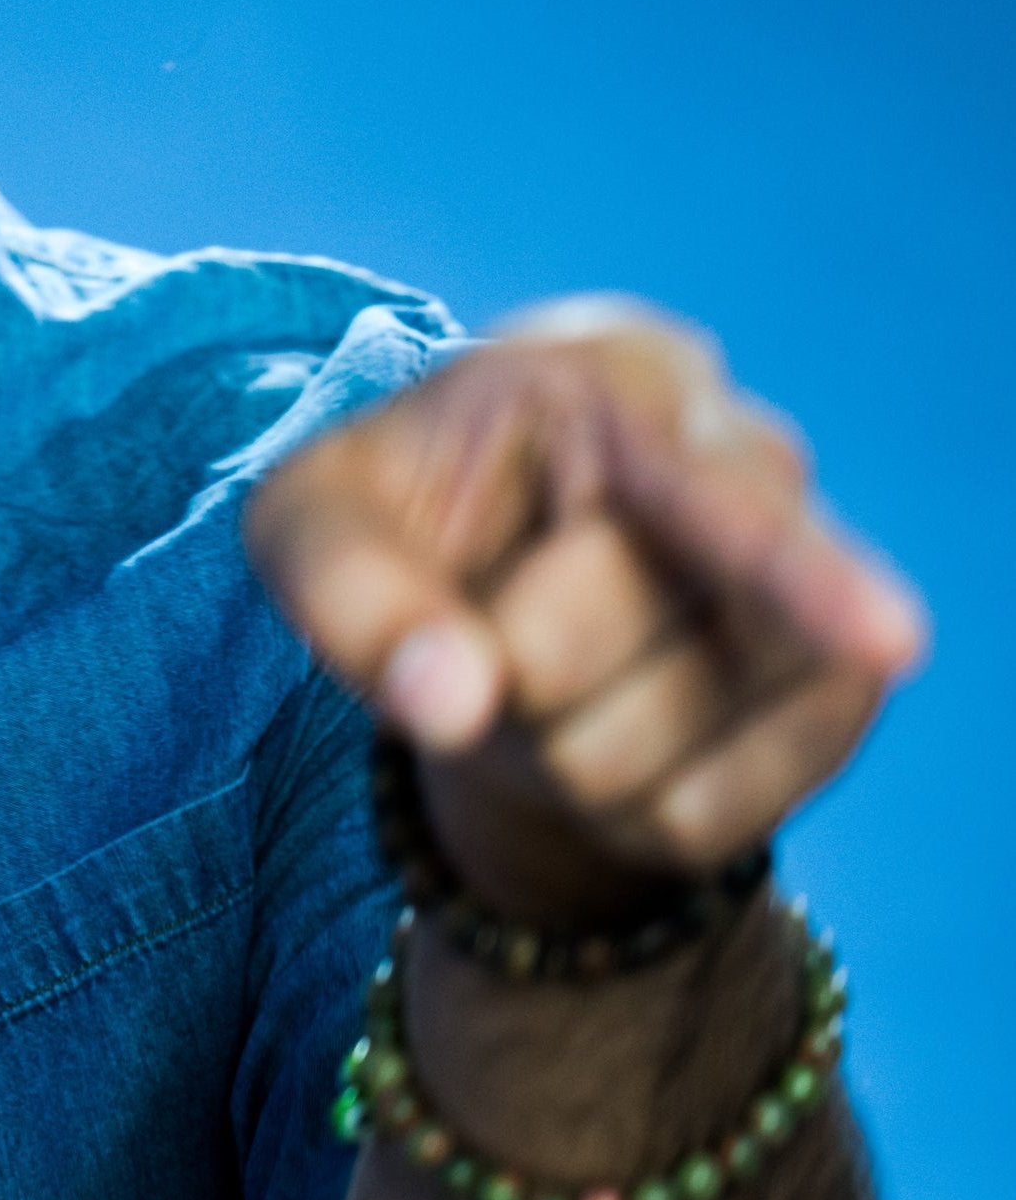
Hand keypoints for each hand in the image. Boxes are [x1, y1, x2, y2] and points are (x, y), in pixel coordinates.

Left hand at [246, 299, 927, 921]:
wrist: (495, 580)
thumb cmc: (403, 518)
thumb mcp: (312, 521)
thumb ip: (344, 588)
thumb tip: (449, 699)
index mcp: (613, 377)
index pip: (704, 490)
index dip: (796, 573)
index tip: (886, 640)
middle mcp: (746, 460)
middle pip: (581, 647)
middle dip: (490, 666)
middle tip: (478, 613)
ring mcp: (813, 592)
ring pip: (650, 757)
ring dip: (551, 747)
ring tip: (540, 663)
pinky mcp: (836, 702)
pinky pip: (702, 822)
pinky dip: (615, 808)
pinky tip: (607, 723)